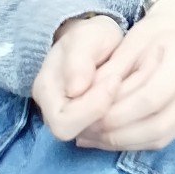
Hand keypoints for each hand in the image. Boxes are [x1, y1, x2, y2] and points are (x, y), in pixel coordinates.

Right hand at [30, 14, 124, 142]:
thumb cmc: (91, 37)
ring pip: (91, 136)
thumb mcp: (86, 37)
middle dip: (102, 112)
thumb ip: (79, 60)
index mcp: (45, 91)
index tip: (115, 79)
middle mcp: (52, 111)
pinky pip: (102, 133)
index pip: (63, 121)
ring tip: (125, 88)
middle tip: (121, 85)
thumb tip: (75, 90)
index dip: (92, 106)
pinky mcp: (86, 123)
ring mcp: (68, 119)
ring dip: (113, 116)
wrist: (95, 42)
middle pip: (74, 133)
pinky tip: (129, 99)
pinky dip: (118, 118)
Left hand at [73, 0, 174, 152]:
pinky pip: (167, 137)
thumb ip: (110, 74)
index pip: (150, 99)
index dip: (118, 115)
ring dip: (125, 142)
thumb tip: (87, 105)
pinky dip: (137, 142)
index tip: (90, 120)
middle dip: (119, 135)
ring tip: (97, 138)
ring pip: (162, 137)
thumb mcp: (128, 44)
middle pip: (159, 125)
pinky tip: (114, 138)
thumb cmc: (153, 34)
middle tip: (89, 134)